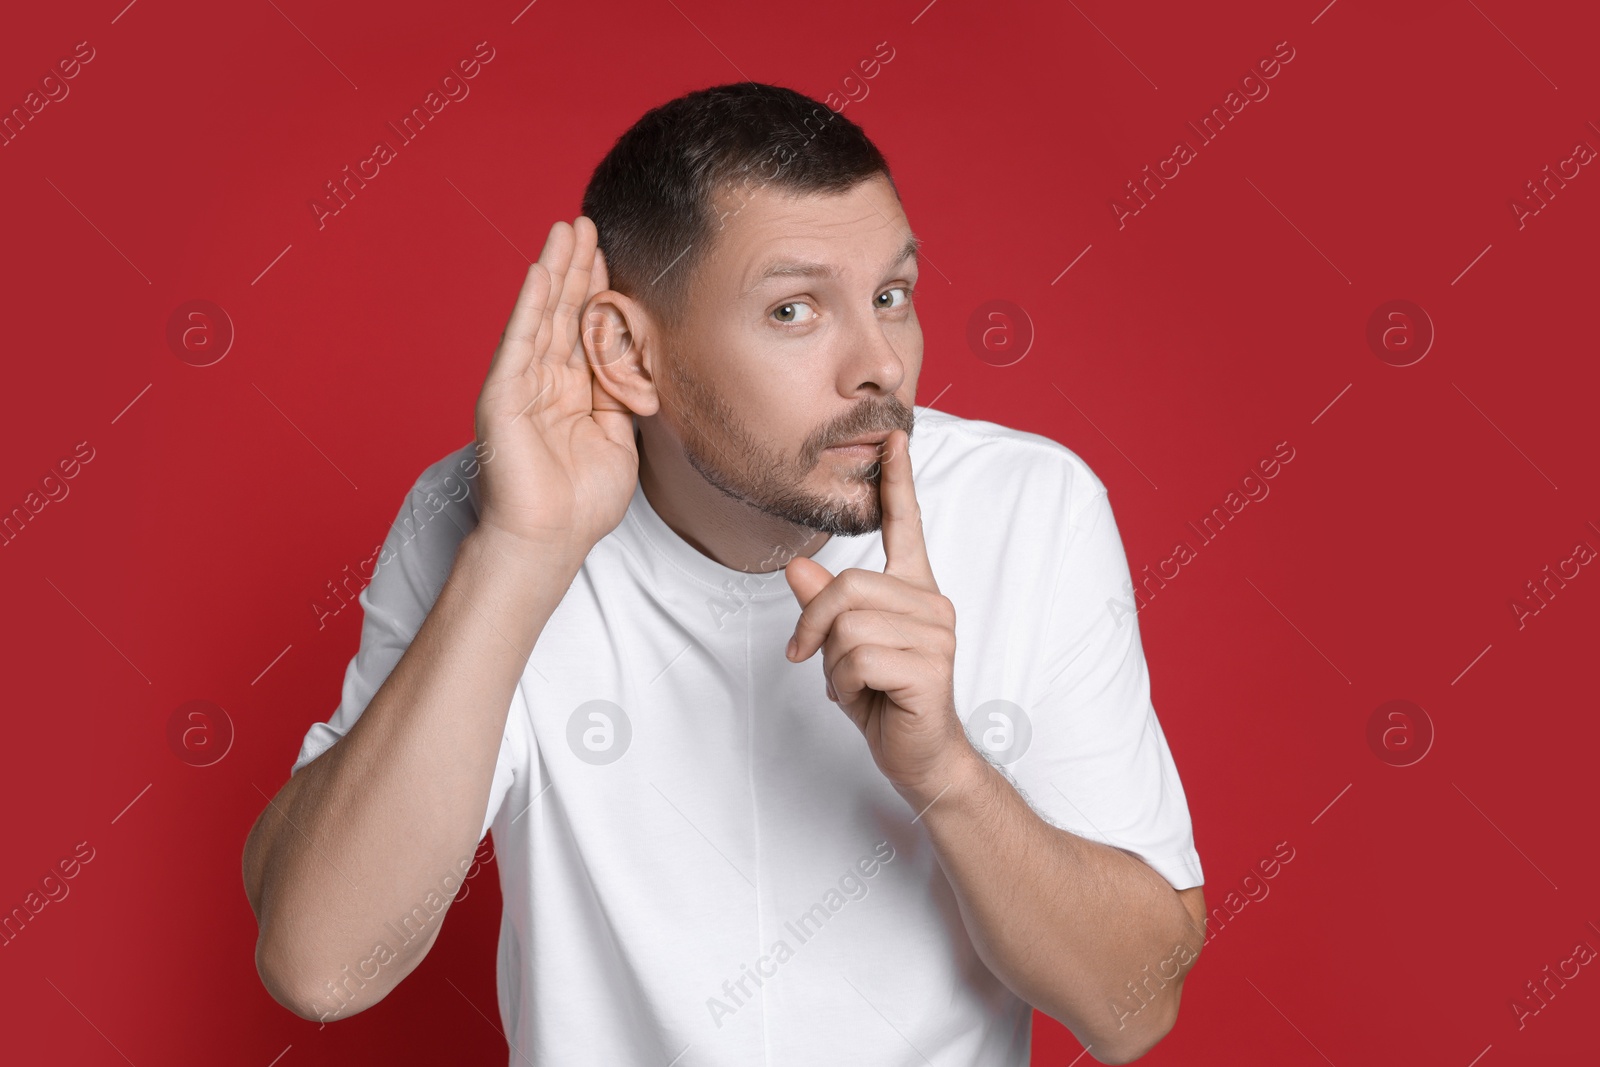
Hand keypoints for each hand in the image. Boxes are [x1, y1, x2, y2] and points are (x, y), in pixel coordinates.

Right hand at [473, 217, 637, 556]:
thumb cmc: (581, 505)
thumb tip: (636, 360)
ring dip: (555, 269)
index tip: (610, 253)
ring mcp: (521, 386)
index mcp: (571, 394)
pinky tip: (540, 271)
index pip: (586, 330)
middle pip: (562, 311)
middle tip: (586, 222)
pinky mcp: (503, 395)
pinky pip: (518, 341)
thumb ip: (622, 396)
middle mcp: (543, 383)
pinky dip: (529, 305)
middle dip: (577, 266)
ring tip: (567, 227)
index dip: (598, 291)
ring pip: (541, 315)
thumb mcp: (619, 439)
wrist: (548, 541)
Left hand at [782, 429, 972, 799]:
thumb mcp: (841, 649)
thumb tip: (796, 568)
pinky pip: (858, 659)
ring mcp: (936, 634)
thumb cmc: (884, 698)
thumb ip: (823, 606)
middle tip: (815, 659)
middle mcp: (931, 604)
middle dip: (815, 626)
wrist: (919, 755)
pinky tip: (869, 699)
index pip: (906, 526)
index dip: (899, 483)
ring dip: (832, 664)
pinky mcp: (930, 666)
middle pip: (847, 586)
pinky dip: (845, 685)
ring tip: (856, 684)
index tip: (897, 441)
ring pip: (847, 625)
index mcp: (913, 590)